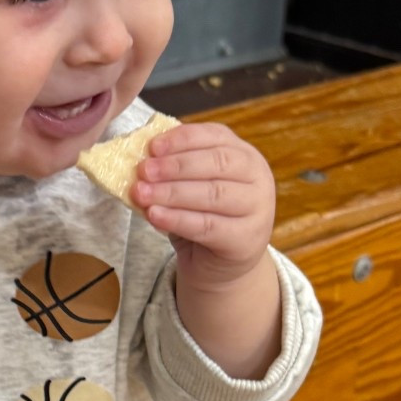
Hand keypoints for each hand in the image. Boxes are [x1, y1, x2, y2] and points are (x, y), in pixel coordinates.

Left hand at [132, 120, 276, 286]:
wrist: (220, 264)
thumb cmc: (203, 216)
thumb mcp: (192, 185)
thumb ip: (174, 169)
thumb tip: (142, 159)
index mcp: (244, 154)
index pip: (216, 136)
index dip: (183, 139)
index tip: (152, 146)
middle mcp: (258, 178)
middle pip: (217, 163)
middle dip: (176, 166)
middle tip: (143, 170)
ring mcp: (257, 209)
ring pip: (213, 194)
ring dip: (172, 193)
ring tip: (141, 194)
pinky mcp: (245, 240)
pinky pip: (207, 226)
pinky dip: (177, 219)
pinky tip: (154, 216)